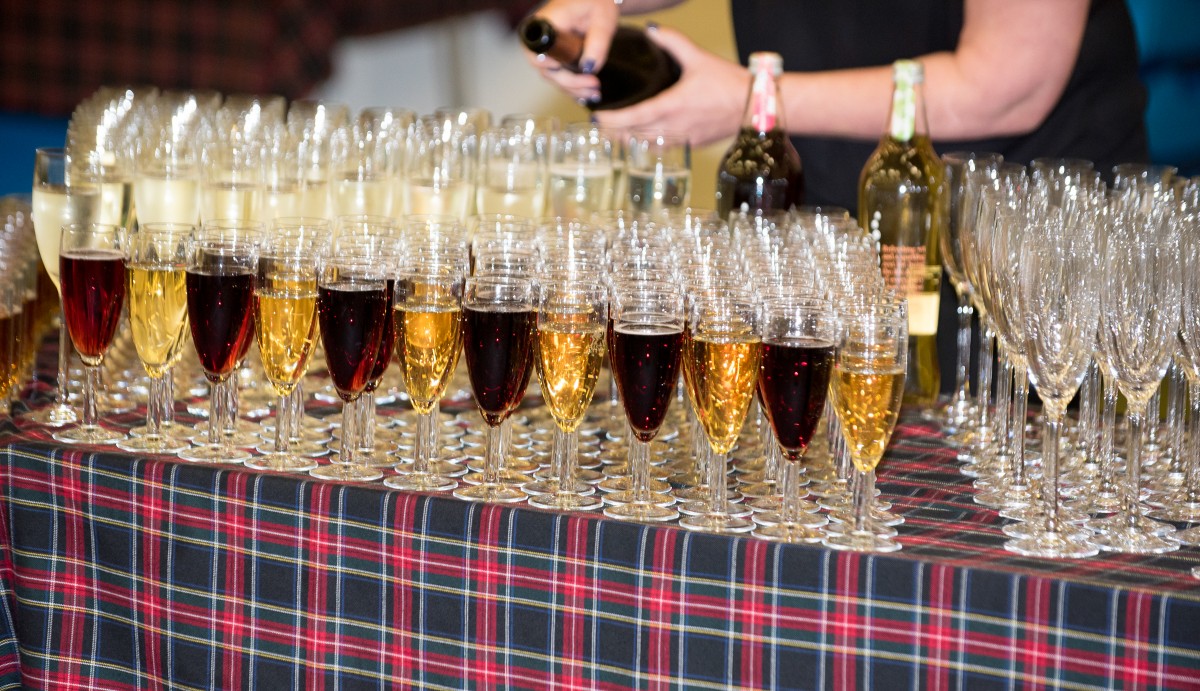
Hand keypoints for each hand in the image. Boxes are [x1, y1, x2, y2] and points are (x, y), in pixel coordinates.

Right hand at [522, 0, 620, 103]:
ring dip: (573, 89)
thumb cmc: (597, 2)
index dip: (546, 63)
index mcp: (547, 21)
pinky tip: (588, 94)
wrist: (597, 2)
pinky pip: (559, 77)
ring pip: (553, 77)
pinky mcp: (556, 57)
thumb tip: (589, 68)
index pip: (535, 47)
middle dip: (570, 82)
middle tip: (593, 85)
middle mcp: (542, 36)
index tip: (560, 68)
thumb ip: (597, 43)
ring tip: (595, 93)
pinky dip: (573, 87)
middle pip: (546, 68)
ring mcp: (548, 49)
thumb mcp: (602, 19)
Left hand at [594, 25, 748, 146]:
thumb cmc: (729, 83)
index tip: (596, 117)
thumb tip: (652, 30)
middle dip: (612, 132)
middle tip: (596, 126)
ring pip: (646, 146)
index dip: (611, 120)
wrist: (754, 107)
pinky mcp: (691, 146)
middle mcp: (674, 127)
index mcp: (673, 106)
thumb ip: (673, 41)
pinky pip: (661, 150)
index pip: (633, 118)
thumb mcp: (699, 58)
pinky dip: (645, 147)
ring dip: (627, 142)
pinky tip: (638, 141)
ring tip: (611, 135)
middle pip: (633, 136)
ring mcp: (683, 140)